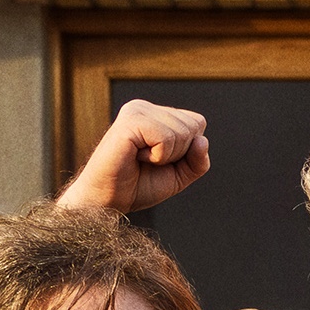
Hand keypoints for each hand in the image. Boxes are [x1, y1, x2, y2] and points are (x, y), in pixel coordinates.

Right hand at [55, 100, 213, 213]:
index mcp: (155, 114)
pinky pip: (167, 138)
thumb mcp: (178, 176)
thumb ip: (197, 160)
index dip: (187, 151)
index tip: (159, 161)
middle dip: (179, 154)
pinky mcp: (130, 121)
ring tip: (140, 159)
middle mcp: (145, 107)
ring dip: (167, 157)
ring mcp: (136, 111)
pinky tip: (136, 157)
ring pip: (183, 132)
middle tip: (148, 162)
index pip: (197, 123)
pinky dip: (158, 157)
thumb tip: (202, 140)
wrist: (107, 202)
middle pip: (194, 126)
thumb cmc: (137, 187)